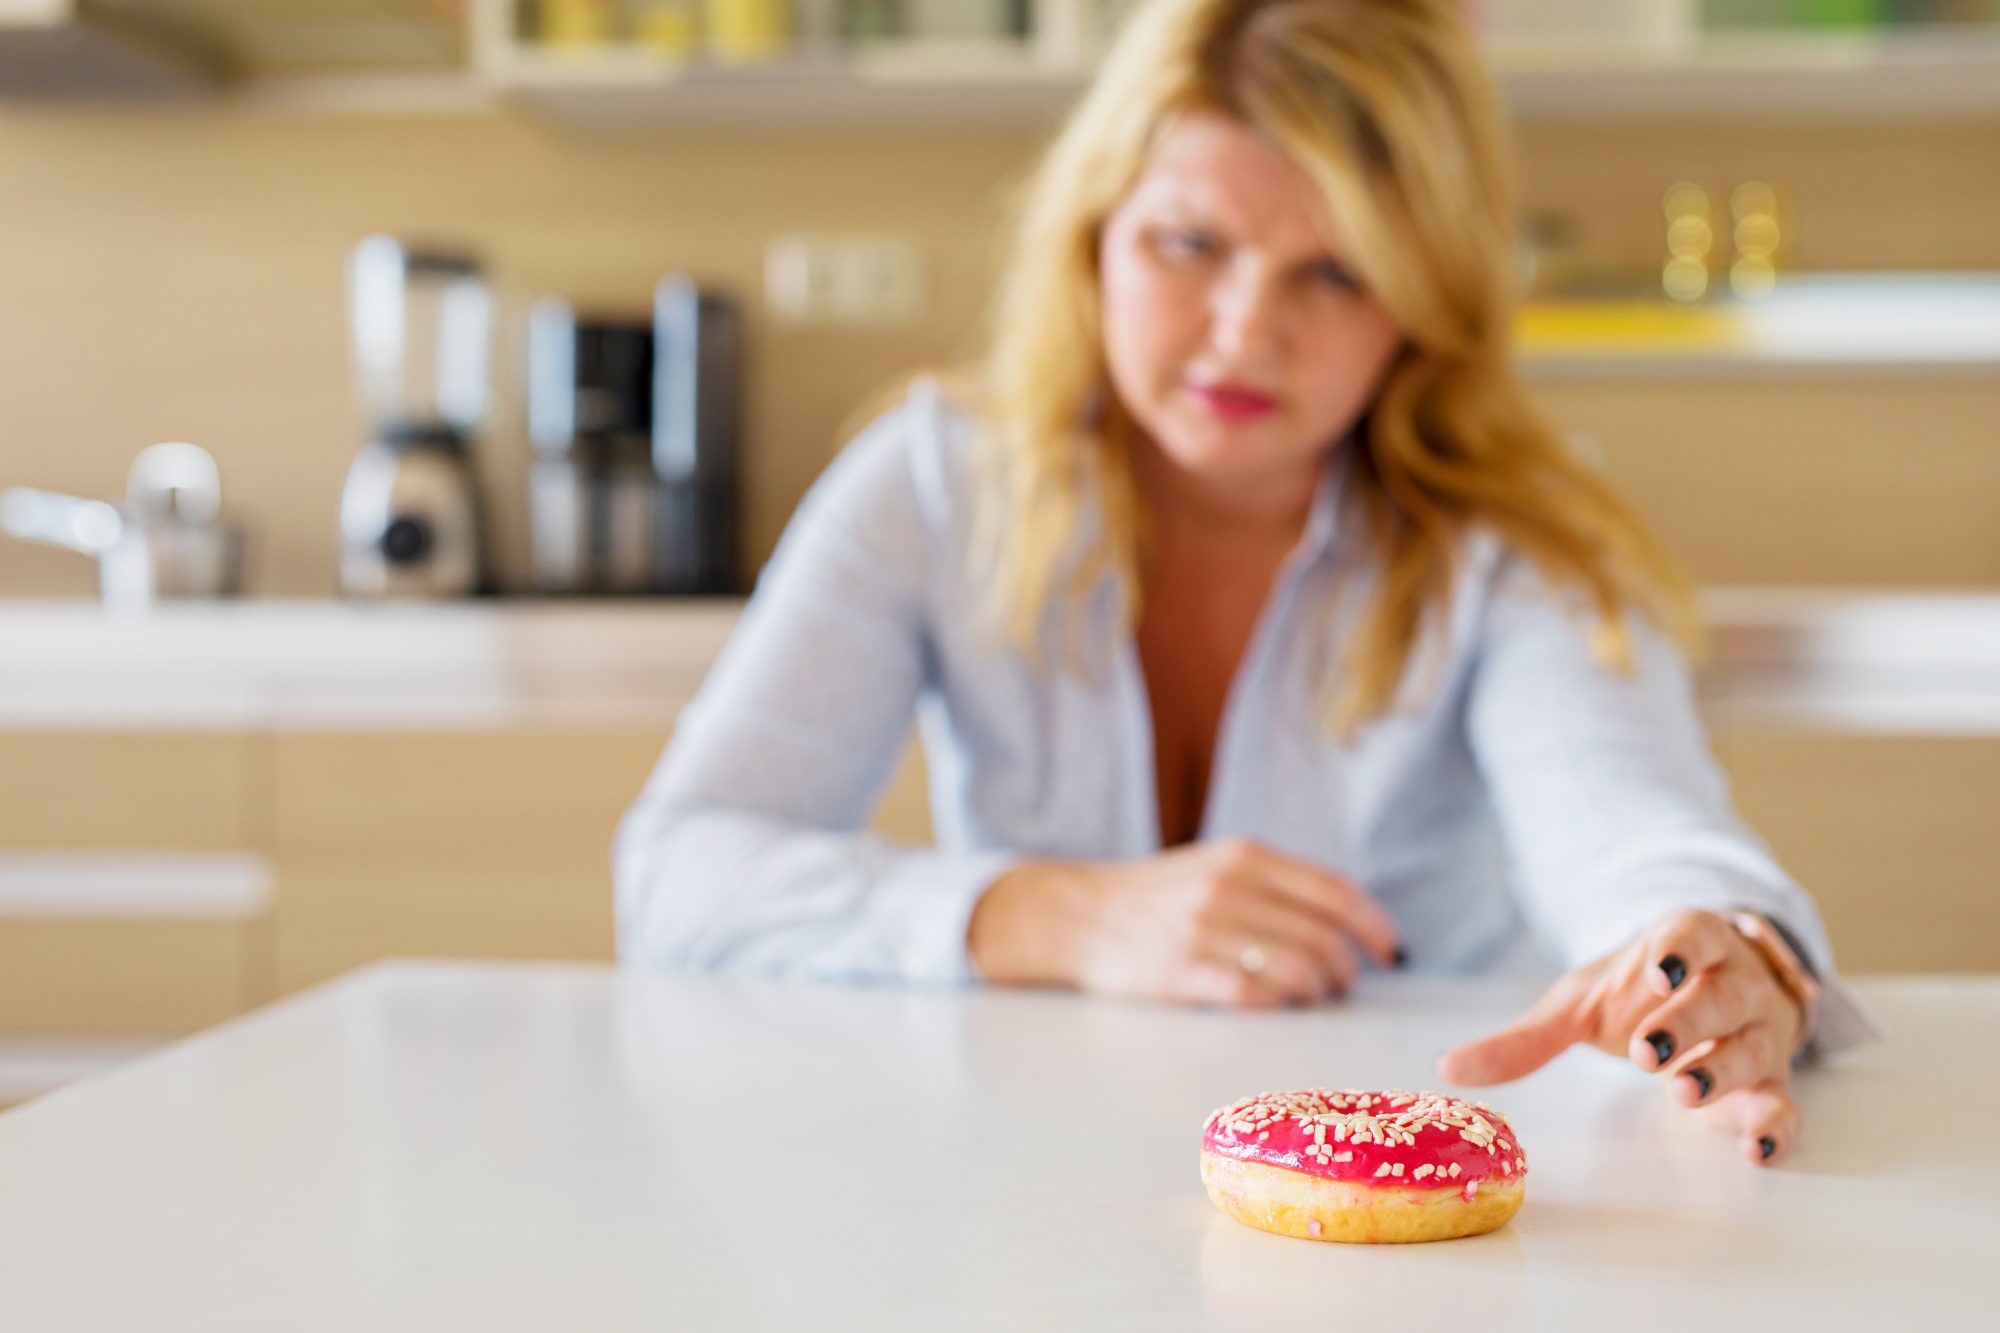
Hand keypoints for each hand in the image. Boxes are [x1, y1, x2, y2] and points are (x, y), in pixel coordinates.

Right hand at [966, 837, 1402, 1007]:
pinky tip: (1274, 1006)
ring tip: (1311, 1000)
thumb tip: (1348, 922)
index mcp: (1245, 857)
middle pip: (1322, 938)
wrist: (1080, 913)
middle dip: (1344, 971)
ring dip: (1316, 994)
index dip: (1373, 926)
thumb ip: (1276, 884)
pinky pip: (1251, 995)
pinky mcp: (1178, 970)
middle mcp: (1228, 888)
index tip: (1390, 951)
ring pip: (1295, 971)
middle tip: (1340, 987)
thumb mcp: (1218, 865)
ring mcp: (1202, 929)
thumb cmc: (1160, 896)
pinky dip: (1275, 1005)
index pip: (1334, 892)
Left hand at [1435, 910, 1807, 1165]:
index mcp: (1688, 943)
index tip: (1658, 970)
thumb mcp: (1582, 1004)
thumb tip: (1446, 1070)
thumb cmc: (1640, 994)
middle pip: (1722, 995)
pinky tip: (1757, 1151)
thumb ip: (1525, 1037)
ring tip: (1680, 1091)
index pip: (1694, 932)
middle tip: (1644, 1054)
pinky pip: (1785, 1104)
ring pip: (1754, 1046)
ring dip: (1722, 1068)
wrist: (1713, 994)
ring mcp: (1759, 1031)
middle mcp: (1733, 982)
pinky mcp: (1772, 1082)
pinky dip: (1778, 1127)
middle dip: (1686, 1022)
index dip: (1679, 949)